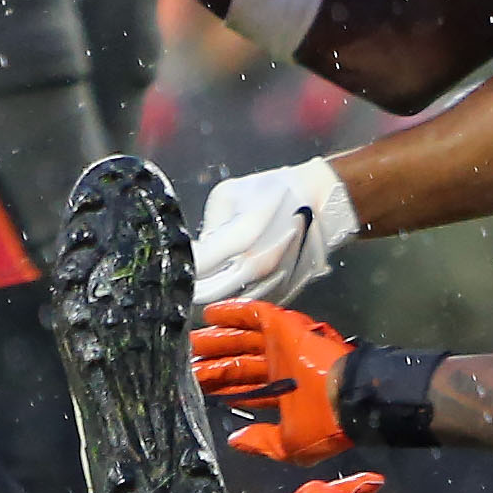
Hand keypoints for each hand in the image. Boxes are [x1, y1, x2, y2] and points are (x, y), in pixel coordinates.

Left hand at [190, 158, 356, 305]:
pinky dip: (236, 295)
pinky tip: (232, 281)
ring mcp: (270, 281)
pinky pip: (250, 301)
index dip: (179, 264)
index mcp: (241, 239)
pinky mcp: (282, 289)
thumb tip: (201, 248)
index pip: (197, 264)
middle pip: (208, 292)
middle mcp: (256, 267)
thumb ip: (210, 225)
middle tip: (183, 273)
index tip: (170, 258)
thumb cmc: (275, 190)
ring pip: (228, 301)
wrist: (322, 200)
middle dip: (192, 284)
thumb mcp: (229, 193)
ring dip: (212, 293)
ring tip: (205, 277)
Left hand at [192, 299, 357, 462]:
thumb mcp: (289, 445)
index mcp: (284, 393)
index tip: (200, 389)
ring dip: (217, 339)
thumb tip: (235, 440)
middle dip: (214, 364)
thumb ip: (260, 442)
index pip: (247, 388)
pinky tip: (210, 313)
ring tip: (192, 340)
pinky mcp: (282, 326)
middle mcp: (280, 367)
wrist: (349, 396)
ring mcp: (280, 345)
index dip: (224, 388)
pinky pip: (254, 314)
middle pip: (239, 363)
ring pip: (242, 339)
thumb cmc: (323, 423)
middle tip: (188, 364)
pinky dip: (232, 312)